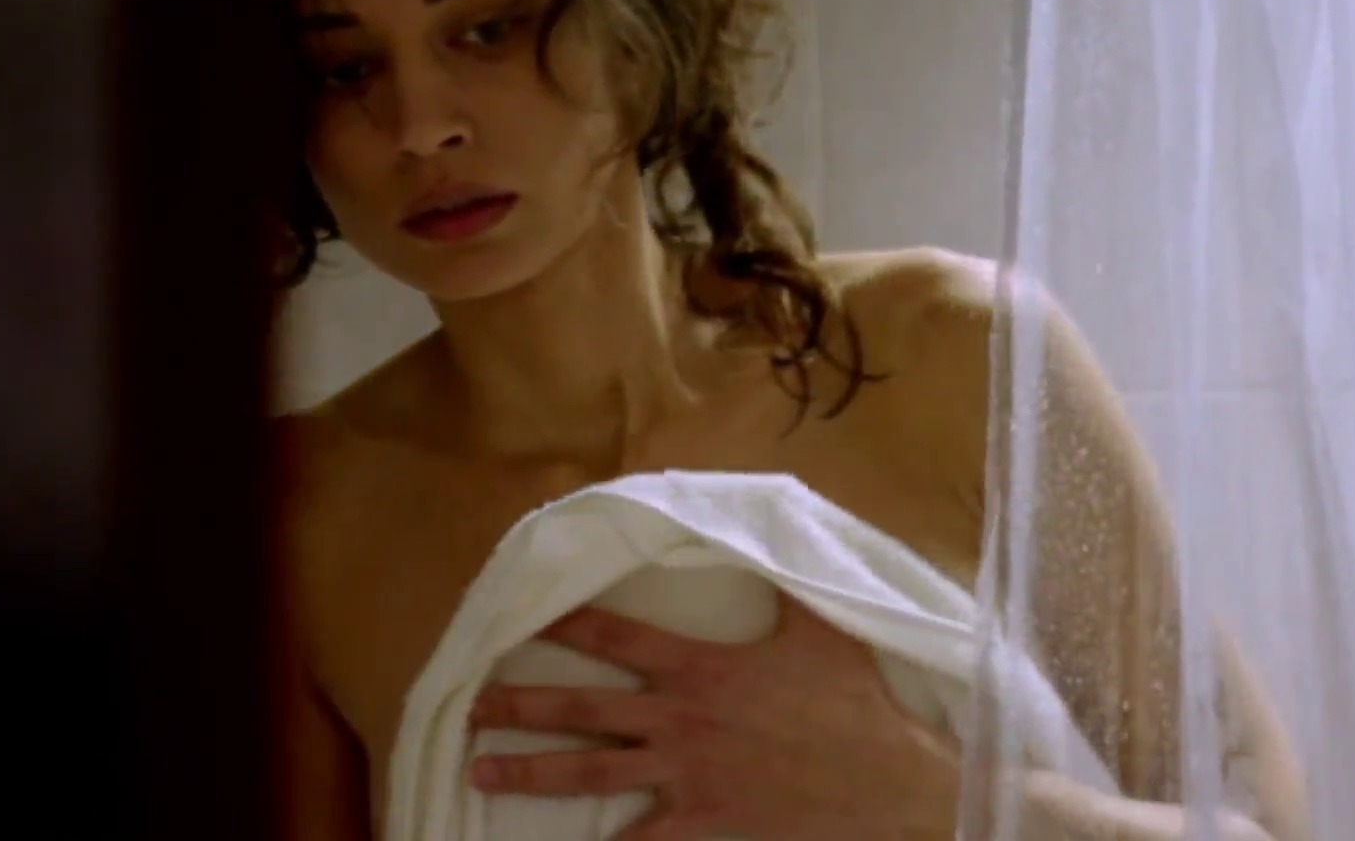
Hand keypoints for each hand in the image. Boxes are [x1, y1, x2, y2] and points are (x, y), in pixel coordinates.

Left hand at [466, 591, 961, 839]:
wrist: (883, 779)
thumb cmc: (852, 702)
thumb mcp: (818, 629)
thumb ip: (781, 588)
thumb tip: (761, 542)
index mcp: (700, 667)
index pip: (618, 639)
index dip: (568, 628)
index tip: (526, 621)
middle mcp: (680, 719)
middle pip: (583, 711)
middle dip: (520, 708)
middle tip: (471, 708)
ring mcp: (686, 774)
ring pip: (591, 774)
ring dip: (530, 773)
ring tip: (481, 773)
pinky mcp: (703, 820)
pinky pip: (640, 839)